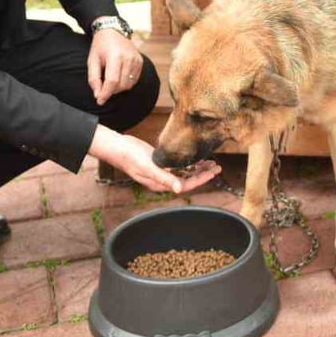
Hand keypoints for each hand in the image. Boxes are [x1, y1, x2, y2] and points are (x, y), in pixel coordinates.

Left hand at [88, 28, 142, 105]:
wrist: (113, 31)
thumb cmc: (100, 46)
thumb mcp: (92, 60)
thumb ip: (94, 79)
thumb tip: (98, 95)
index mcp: (115, 56)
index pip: (112, 81)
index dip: (105, 93)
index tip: (99, 101)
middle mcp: (128, 58)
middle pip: (121, 85)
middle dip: (110, 91)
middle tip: (103, 87)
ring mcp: (136, 60)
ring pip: (128, 85)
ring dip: (118, 88)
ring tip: (110, 80)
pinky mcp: (140, 62)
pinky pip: (134, 80)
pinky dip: (126, 83)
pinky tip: (119, 76)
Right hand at [90, 126, 220, 193]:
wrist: (117, 147)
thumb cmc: (130, 157)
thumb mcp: (148, 167)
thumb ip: (164, 178)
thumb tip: (180, 189)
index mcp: (161, 184)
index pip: (186, 184)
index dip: (201, 179)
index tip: (213, 173)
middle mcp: (163, 179)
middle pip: (188, 179)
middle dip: (203, 174)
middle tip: (218, 167)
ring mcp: (162, 171)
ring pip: (184, 172)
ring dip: (198, 168)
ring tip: (211, 162)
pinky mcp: (160, 162)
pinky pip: (178, 164)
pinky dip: (188, 161)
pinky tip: (196, 157)